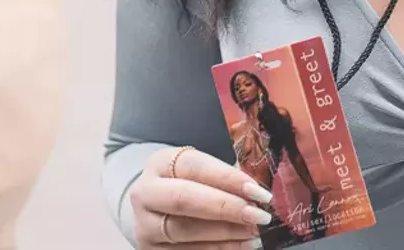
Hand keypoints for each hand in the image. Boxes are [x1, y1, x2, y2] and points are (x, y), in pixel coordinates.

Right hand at [129, 146, 274, 247]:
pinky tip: (241, 246)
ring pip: (185, 230)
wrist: (154, 211)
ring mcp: (144, 225)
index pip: (195, 167)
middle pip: (185, 199)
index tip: (259, 192)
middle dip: (226, 207)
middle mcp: (146, 193)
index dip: (229, 179)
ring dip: (226, 233)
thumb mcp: (200, 173)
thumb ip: (225, 179)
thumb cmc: (188, 185)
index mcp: (160, 163)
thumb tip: (258, 193)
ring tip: (254, 233)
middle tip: (259, 215)